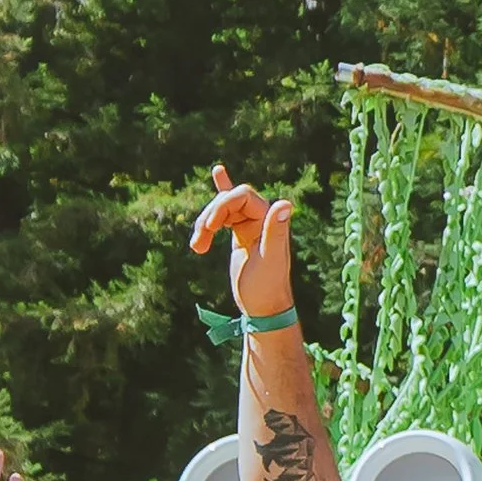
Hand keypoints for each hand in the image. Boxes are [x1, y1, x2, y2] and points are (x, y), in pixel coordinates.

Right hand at [189, 165, 296, 320]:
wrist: (264, 309)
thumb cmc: (267, 287)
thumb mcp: (269, 259)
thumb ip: (275, 231)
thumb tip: (285, 203)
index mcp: (269, 218)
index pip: (241, 196)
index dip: (221, 206)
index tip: (209, 227)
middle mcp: (261, 217)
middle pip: (228, 201)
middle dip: (210, 217)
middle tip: (198, 243)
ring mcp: (250, 225)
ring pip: (222, 210)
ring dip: (205, 224)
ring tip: (196, 247)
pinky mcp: (240, 234)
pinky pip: (229, 211)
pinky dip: (221, 194)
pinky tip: (218, 172)